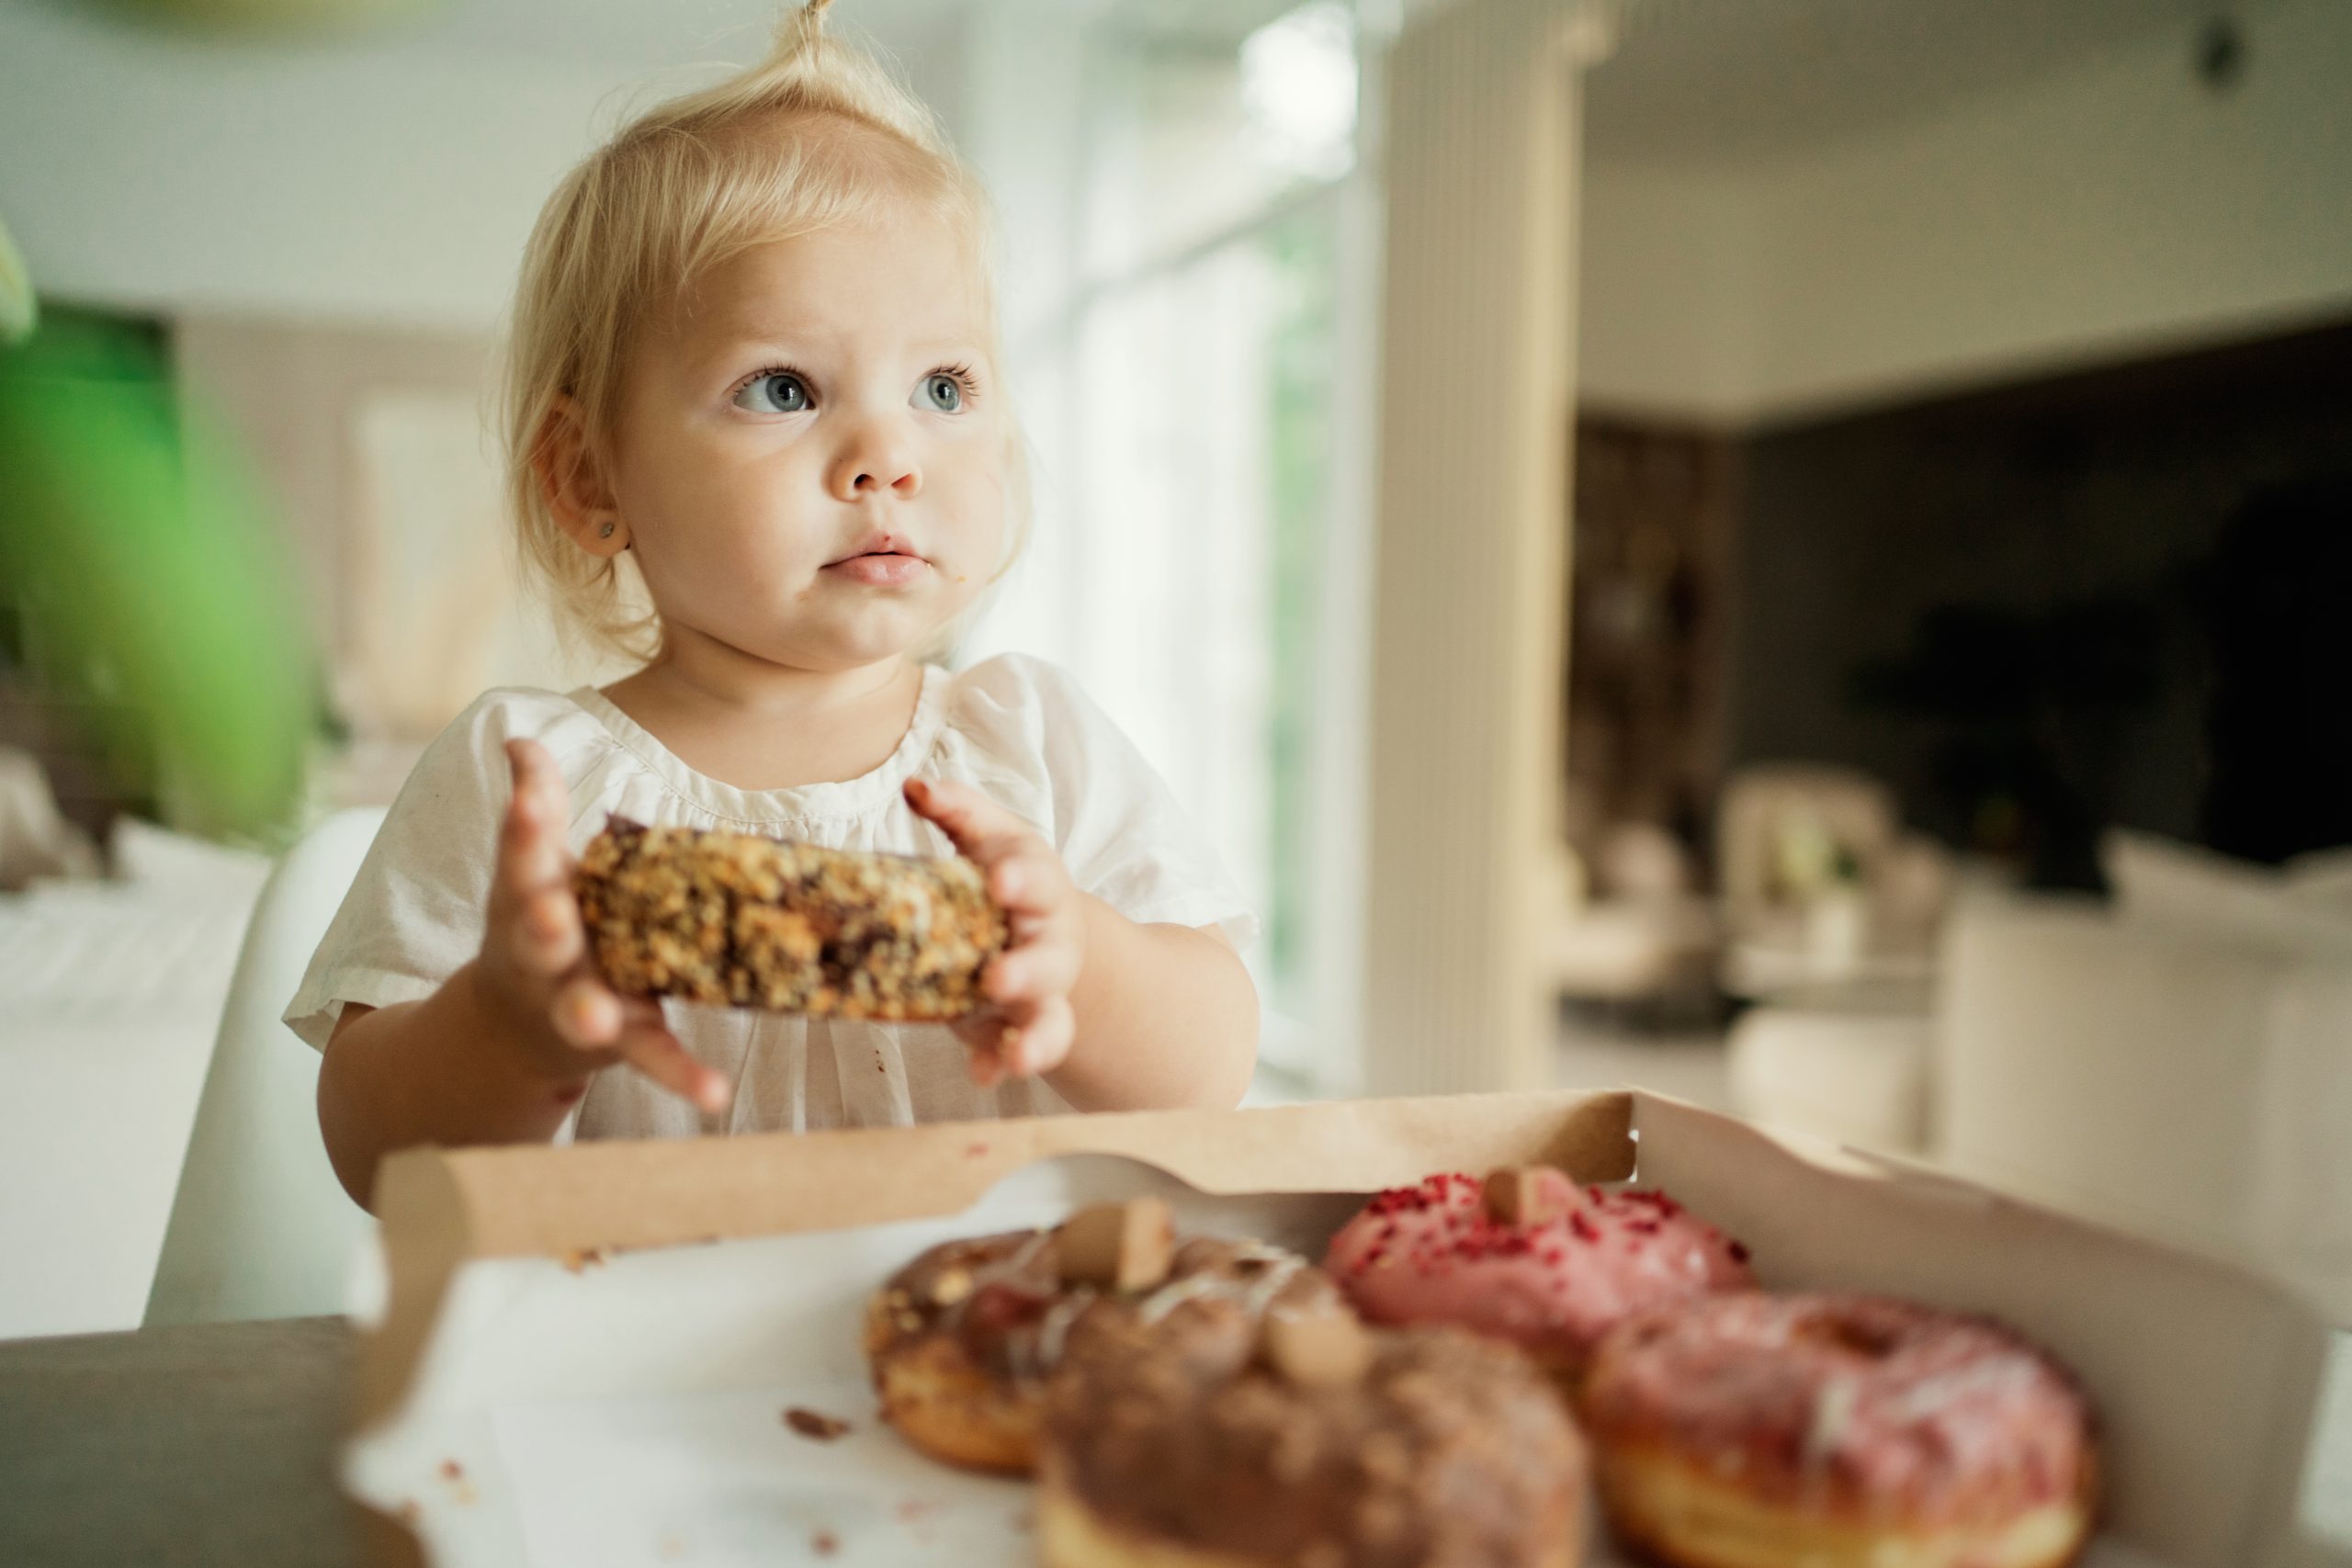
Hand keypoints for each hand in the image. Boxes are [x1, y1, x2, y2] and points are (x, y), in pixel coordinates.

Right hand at [476, 739, 730, 1112]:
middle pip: (538, 937)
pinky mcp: (620, 1039)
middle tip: (549, 919)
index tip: (529, 802)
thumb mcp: (530, 864)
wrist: (513, 1027)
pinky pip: (653, 1057)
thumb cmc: (539, 918)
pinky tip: (714, 1094)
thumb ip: (534, 802)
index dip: (525, 826)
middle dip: (541, 927)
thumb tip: (519, 737)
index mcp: (525, 894)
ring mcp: (576, 999)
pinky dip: (681, 1077)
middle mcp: (543, 951)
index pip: (521, 853)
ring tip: (597, 1022)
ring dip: (587, 1013)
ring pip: (581, 1007)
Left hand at [903, 776, 1083, 1085]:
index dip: (1020, 878)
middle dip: (1026, 968)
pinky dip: (1005, 1063)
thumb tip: (916, 786)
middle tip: (996, 977)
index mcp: (1036, 883)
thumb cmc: (1003, 877)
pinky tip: (986, 1075)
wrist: (1044, 933)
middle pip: (1048, 954)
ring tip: (1018, 1056)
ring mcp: (1039, 989)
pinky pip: (1023, 1049)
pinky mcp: (1021, 1025)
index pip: (1035, 875)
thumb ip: (958, 813)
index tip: (999, 881)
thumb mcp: (988, 839)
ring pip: (1051, 1015)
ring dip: (1036, 1036)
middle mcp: (1047, 938)